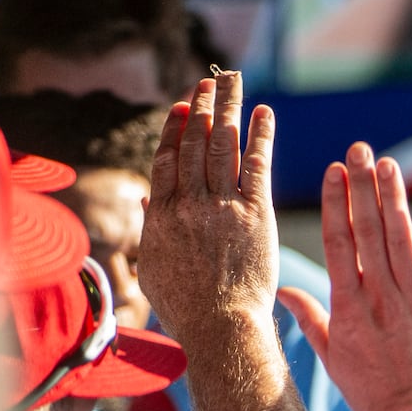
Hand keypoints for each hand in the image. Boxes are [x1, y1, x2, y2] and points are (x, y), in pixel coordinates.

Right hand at [140, 72, 278, 351]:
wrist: (221, 328)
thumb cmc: (188, 309)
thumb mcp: (155, 267)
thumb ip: (154, 227)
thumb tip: (148, 198)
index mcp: (162, 215)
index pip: (167, 160)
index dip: (174, 129)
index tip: (180, 107)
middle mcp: (189, 204)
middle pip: (194, 144)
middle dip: (200, 108)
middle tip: (207, 82)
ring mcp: (222, 207)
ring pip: (222, 146)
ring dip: (226, 110)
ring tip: (231, 84)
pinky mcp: (254, 215)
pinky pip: (257, 165)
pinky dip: (260, 137)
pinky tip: (263, 114)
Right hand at [280, 143, 411, 410]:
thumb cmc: (378, 398)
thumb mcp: (335, 362)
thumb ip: (312, 321)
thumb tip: (283, 293)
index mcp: (349, 311)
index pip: (338, 245)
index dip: (335, 205)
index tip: (333, 172)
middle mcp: (382, 300)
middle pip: (368, 232)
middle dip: (362, 188)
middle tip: (358, 150)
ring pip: (402, 239)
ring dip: (393, 198)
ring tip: (386, 164)